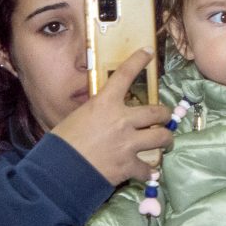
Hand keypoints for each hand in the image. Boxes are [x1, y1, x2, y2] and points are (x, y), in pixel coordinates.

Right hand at [51, 50, 172, 184]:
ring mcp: (128, 143)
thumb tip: (102, 118)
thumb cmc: (62, 142)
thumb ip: (96, 114)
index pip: (124, 74)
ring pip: (161, 137)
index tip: (148, 53)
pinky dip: (149, 171)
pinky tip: (150, 172)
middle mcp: (121, 120)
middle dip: (165, 114)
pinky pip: (148, 168)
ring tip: (166, 142)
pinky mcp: (128, 165)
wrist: (59, 171)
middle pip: (156, 112)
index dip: (138, 61)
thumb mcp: (77, 118)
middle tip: (165, 116)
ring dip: (166, 140)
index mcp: (105, 104)